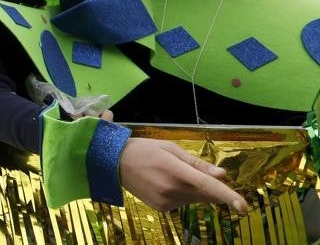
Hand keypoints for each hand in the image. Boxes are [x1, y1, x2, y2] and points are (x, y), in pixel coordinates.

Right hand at [119, 138, 248, 211]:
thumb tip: (222, 174)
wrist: (114, 163)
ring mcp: (166, 201)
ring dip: (194, 190)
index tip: (243, 206)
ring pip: (195, 199)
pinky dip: (182, 195)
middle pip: (205, 193)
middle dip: (209, 185)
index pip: (206, 184)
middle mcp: (171, 189)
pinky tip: (165, 183)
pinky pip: (183, 203)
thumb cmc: (144, 150)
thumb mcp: (171, 148)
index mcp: (175, 169)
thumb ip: (197, 162)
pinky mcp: (162, 209)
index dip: (227, 195)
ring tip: (171, 174)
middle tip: (194, 171)